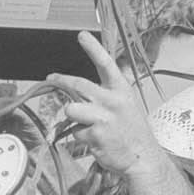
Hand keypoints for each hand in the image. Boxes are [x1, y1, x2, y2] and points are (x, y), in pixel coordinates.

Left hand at [46, 32, 166, 179]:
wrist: (142, 158)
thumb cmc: (131, 131)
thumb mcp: (125, 105)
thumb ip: (105, 94)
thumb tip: (77, 89)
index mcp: (121, 90)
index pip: (106, 64)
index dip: (93, 48)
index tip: (82, 35)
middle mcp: (112, 101)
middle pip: (78, 84)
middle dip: (60, 81)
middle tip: (51, 78)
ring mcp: (103, 118)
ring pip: (71, 109)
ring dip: (72, 116)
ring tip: (86, 124)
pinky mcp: (95, 135)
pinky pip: (75, 131)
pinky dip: (81, 136)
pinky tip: (96, 140)